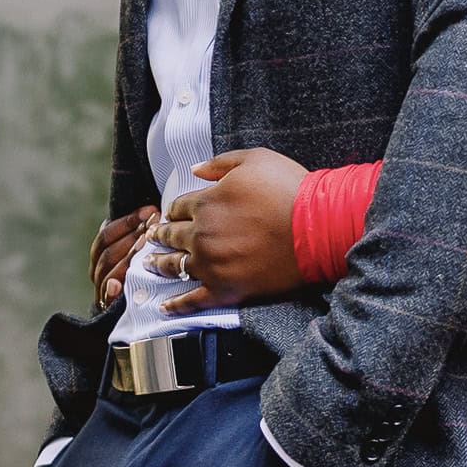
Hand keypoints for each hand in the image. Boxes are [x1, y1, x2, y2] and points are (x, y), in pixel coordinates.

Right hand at [89, 205, 158, 307]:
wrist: (129, 308)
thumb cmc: (136, 272)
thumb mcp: (133, 251)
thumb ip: (135, 234)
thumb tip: (151, 211)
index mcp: (100, 254)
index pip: (106, 234)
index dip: (127, 221)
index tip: (149, 210)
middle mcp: (97, 270)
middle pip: (107, 251)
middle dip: (131, 235)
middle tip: (152, 224)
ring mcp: (101, 289)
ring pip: (107, 271)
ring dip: (127, 256)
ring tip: (144, 243)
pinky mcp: (107, 307)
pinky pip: (106, 298)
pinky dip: (110, 290)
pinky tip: (116, 285)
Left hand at [145, 148, 309, 314]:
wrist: (316, 227)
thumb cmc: (289, 190)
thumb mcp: (254, 159)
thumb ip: (219, 163)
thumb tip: (195, 169)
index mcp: (205, 203)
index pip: (178, 206)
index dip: (174, 209)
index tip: (171, 213)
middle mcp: (201, 235)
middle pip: (172, 236)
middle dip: (161, 235)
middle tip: (153, 238)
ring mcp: (211, 265)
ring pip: (174, 266)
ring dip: (159, 265)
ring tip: (150, 265)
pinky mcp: (225, 289)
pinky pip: (192, 301)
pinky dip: (176, 305)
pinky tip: (166, 306)